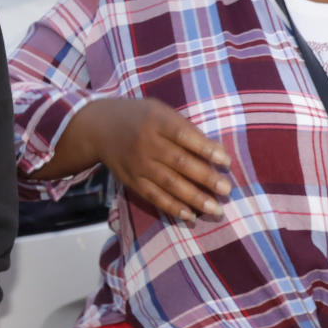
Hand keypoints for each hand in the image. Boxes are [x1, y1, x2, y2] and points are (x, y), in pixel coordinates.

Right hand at [79, 98, 230, 221]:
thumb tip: (216, 150)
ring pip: (169, 183)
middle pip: (180, 162)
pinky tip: (190, 216)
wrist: (100, 127)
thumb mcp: (160, 111)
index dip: (206, 149)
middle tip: (227, 189)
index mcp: (156, 121)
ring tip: (215, 209)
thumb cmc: (140, 117)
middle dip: (206, 178)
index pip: (184, 135)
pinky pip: (154, 196)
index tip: (226, 161)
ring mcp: (138, 164)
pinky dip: (173, 207)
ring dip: (194, 198)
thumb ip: (184, 128)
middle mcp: (146, 143)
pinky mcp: (132, 180)